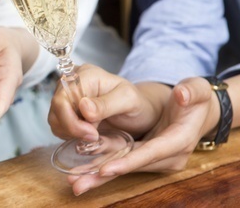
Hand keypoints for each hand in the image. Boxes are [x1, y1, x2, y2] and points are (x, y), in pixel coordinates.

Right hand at [48, 64, 160, 143]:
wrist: (139, 111)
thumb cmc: (137, 103)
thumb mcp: (128, 101)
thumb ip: (107, 104)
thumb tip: (83, 107)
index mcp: (85, 75)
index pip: (62, 98)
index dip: (71, 120)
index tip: (92, 134)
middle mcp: (71, 83)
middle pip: (56, 109)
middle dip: (72, 128)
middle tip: (94, 137)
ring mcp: (67, 97)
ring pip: (54, 119)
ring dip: (70, 133)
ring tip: (93, 136)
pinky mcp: (67, 110)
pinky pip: (59, 125)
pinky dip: (70, 134)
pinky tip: (88, 134)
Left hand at [67, 77, 218, 195]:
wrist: (199, 111)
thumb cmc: (196, 99)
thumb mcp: (196, 90)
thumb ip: (191, 92)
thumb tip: (182, 94)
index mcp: (180, 140)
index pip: (151, 152)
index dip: (128, 161)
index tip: (105, 168)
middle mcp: (169, 156)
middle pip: (133, 166)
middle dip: (106, 174)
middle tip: (78, 183)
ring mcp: (158, 159)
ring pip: (126, 167)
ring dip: (100, 177)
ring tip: (75, 183)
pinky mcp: (147, 157)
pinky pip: (123, 163)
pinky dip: (103, 169)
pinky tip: (81, 175)